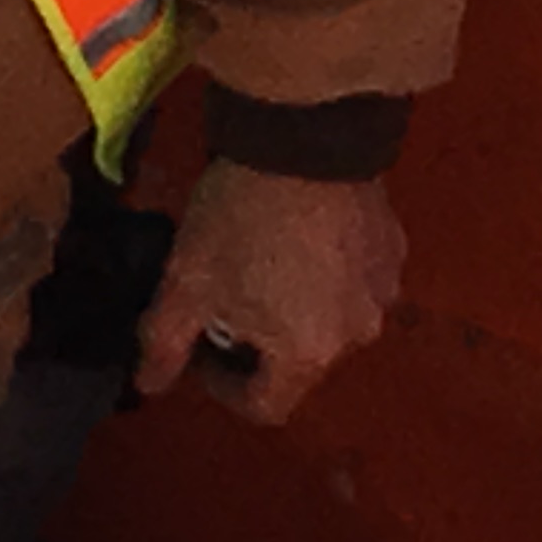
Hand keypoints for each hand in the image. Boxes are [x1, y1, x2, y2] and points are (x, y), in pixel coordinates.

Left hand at [134, 161, 405, 424]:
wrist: (300, 136)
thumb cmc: (238, 216)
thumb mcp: (186, 281)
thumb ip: (164, 342)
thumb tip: (149, 385)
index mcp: (307, 355)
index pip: (266, 406)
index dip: (224, 388)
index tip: (201, 352)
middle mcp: (356, 335)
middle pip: (299, 363)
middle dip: (259, 341)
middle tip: (227, 296)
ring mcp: (382, 291)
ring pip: (329, 320)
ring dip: (296, 306)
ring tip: (262, 259)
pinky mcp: (393, 250)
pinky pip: (354, 280)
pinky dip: (326, 273)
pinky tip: (297, 233)